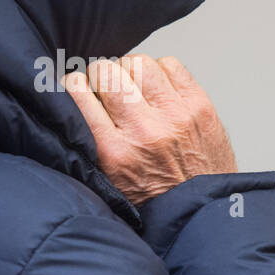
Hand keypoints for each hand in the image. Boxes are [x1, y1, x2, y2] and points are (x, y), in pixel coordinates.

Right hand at [64, 54, 236, 204]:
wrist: (200, 212)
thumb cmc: (152, 199)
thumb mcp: (107, 179)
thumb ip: (88, 140)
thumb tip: (74, 97)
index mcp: (112, 153)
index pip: (77, 92)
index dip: (74, 85)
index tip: (79, 88)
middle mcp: (143, 130)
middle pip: (106, 72)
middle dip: (100, 75)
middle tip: (106, 87)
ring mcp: (174, 115)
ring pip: (138, 62)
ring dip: (130, 70)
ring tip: (133, 86)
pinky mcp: (199, 105)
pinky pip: (170, 64)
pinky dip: (160, 71)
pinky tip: (157, 88)